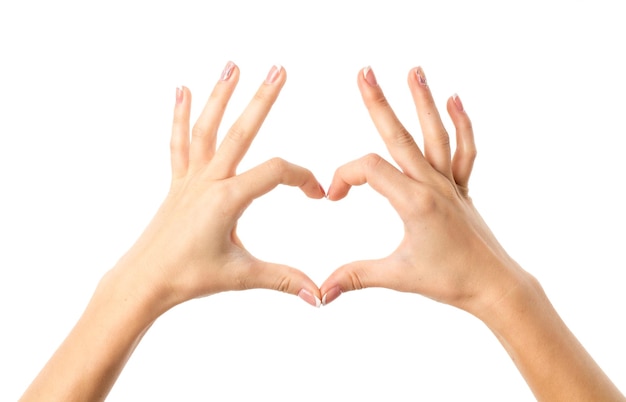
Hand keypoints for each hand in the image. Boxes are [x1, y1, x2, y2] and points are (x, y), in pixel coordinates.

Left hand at [116, 62, 324, 310]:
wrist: (144, 281)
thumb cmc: (189, 278)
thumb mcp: (243, 276)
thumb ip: (284, 280)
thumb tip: (319, 296)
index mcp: (228, 199)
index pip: (276, 173)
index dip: (303, 179)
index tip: (317, 195)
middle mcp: (209, 181)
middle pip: (241, 131)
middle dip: (262, 98)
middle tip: (279, 69)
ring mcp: (190, 179)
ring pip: (208, 128)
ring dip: (220, 95)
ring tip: (233, 66)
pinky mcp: (178, 183)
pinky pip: (179, 143)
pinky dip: (180, 116)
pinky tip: (182, 90)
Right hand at [321, 66, 523, 315]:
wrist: (494, 285)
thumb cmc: (450, 280)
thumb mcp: (398, 276)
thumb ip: (356, 277)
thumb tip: (322, 291)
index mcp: (414, 202)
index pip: (369, 169)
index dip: (343, 176)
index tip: (333, 197)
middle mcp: (432, 185)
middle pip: (399, 136)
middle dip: (378, 102)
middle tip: (364, 72)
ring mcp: (449, 183)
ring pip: (434, 134)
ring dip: (423, 101)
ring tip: (415, 71)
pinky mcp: (461, 188)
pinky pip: (464, 151)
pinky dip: (462, 125)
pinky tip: (455, 100)